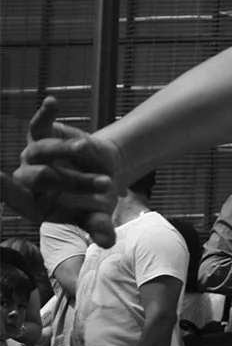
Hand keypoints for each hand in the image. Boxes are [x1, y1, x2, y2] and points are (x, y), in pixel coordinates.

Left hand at [12, 97, 121, 246]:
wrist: (104, 174)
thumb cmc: (95, 201)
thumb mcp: (98, 215)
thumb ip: (97, 227)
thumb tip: (107, 242)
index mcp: (33, 204)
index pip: (13, 197)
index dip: (3, 189)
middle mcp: (27, 179)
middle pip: (37, 177)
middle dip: (73, 181)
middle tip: (106, 185)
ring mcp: (33, 155)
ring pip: (42, 150)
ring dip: (69, 152)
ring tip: (93, 154)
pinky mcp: (43, 134)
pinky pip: (40, 124)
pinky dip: (46, 114)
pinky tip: (53, 103)